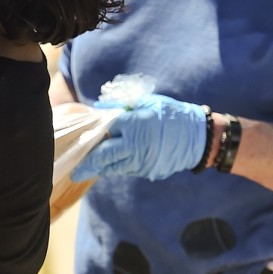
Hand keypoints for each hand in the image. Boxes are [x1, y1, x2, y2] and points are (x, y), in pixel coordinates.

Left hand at [71, 93, 207, 181]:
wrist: (197, 137)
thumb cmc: (172, 115)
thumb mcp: (149, 103)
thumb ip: (125, 106)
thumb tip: (101, 108)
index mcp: (135, 124)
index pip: (106, 127)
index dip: (94, 129)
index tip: (82, 136)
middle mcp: (136, 144)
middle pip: (104, 155)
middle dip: (87, 164)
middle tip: (75, 171)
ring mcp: (142, 161)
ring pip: (114, 167)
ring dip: (101, 168)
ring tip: (87, 170)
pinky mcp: (148, 171)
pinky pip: (127, 169)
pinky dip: (117, 167)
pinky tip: (110, 166)